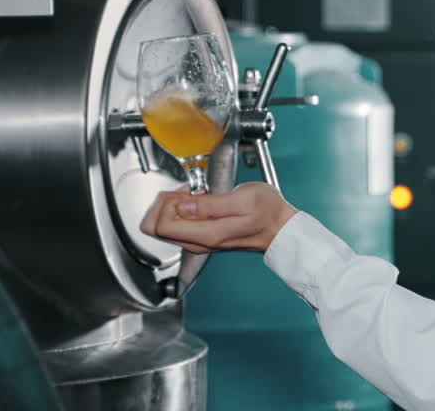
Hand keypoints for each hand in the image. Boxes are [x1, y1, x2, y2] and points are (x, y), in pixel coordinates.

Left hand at [140, 182, 297, 253]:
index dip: (167, 203)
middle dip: (165, 203)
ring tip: (197, 194)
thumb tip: (183, 206)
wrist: (280, 228)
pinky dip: (181, 208)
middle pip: (155, 228)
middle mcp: (198, 243)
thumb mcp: (244, 199)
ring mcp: (198, 241)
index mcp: (207, 235)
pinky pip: (177, 224)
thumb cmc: (268, 213)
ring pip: (163, 226)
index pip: (161, 226)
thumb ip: (211, 204)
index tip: (187, 191)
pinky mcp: (200, 236)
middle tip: (188, 191)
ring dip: (174, 204)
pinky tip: (199, 199)